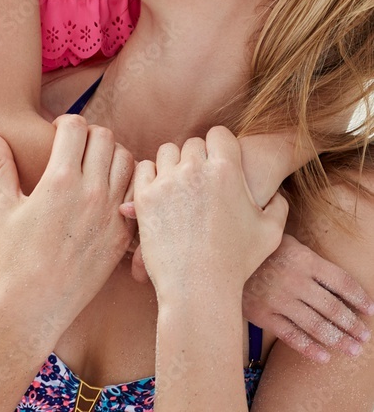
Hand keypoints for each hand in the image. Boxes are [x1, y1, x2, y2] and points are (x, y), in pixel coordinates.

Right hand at [0, 115, 134, 337]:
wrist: (36, 305)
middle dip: (89, 136)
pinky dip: (127, 185)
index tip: (57, 134)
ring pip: (127, 159)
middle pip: (104, 136)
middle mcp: (90, 191)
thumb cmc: (15, 254)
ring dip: (111, 157)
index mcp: (60, 179)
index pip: (76, 125)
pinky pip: (137, 192)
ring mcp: (111, 212)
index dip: (65, 123)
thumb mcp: (3, 206)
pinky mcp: (123, 232)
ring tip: (94, 168)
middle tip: (77, 149)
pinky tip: (108, 193)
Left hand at [124, 127, 287, 298]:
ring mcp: (168, 181)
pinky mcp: (145, 196)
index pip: (219, 134)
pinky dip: (152, 176)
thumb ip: (278, 206)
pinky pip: (144, 168)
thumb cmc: (237, 263)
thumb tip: (277, 194)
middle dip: (197, 157)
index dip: (220, 145)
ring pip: (167, 152)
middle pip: (193, 143)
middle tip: (200, 180)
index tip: (218, 160)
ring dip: (174, 164)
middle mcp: (195, 169)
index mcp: (227, 170)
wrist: (199, 289)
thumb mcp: (271, 233)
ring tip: (181, 186)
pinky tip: (162, 192)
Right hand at [243, 233, 373, 362]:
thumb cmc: (257, 247)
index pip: (340, 281)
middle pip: (332, 307)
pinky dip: (310, 348)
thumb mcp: (281, 237)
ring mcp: (279, 299)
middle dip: (353, 324)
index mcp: (303, 258)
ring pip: (316, 325)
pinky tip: (324, 357)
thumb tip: (334, 273)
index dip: (359, 297)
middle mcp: (294, 280)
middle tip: (365, 336)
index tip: (370, 310)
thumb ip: (307, 254)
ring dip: (339, 340)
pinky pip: (292, 336)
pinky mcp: (263, 314)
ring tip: (353, 349)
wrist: (219, 255)